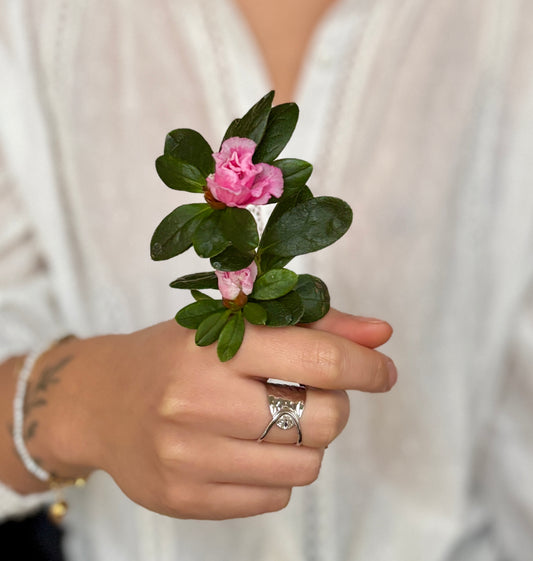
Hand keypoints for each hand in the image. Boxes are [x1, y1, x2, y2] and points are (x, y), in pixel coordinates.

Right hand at [34, 310, 394, 518]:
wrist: (101, 401)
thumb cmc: (178, 354)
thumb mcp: (237, 322)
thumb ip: (315, 324)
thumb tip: (381, 336)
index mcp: (215, 344)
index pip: (321, 360)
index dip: (367, 367)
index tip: (382, 371)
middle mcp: (197, 401)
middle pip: (324, 419)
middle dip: (334, 405)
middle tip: (310, 393)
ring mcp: (188, 457)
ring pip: (306, 466)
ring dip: (307, 442)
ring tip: (275, 420)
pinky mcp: (184, 499)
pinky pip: (275, 498)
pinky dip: (278, 472)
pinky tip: (247, 449)